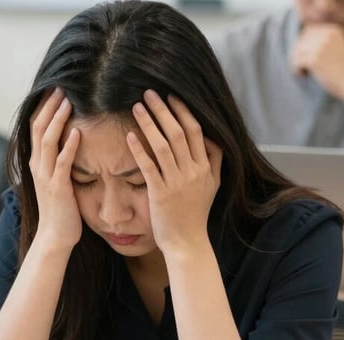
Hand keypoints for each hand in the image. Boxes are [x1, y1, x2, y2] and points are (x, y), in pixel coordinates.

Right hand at [28, 88, 81, 249]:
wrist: (54, 237)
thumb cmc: (60, 210)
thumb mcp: (56, 181)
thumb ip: (59, 161)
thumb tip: (70, 143)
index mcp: (37, 162)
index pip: (36, 127)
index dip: (44, 107)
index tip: (55, 89)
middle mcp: (38, 165)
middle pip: (39, 127)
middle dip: (50, 106)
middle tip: (61, 86)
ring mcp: (46, 176)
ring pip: (48, 140)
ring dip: (58, 119)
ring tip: (69, 101)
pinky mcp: (57, 187)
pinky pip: (62, 162)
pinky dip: (70, 146)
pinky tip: (79, 132)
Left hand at [127, 90, 221, 255]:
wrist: (187, 242)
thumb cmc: (195, 214)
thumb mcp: (213, 185)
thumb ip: (214, 161)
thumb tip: (212, 138)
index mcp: (205, 167)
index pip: (196, 131)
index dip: (183, 111)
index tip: (171, 96)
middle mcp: (193, 172)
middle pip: (179, 133)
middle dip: (163, 110)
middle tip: (149, 93)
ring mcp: (177, 182)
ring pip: (163, 146)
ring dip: (149, 124)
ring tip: (137, 107)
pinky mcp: (160, 194)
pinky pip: (149, 167)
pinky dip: (139, 150)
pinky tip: (129, 136)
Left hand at [291, 23, 343, 107]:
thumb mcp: (335, 48)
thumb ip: (321, 42)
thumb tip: (297, 43)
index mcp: (333, 30)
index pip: (307, 31)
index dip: (303, 45)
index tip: (308, 57)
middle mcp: (327, 35)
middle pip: (300, 41)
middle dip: (299, 55)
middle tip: (306, 67)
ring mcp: (320, 46)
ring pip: (296, 52)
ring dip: (298, 63)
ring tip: (307, 72)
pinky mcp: (314, 58)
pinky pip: (296, 63)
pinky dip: (298, 71)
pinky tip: (306, 75)